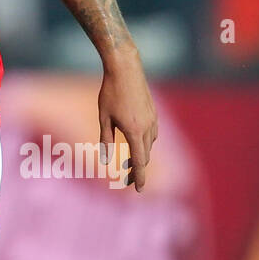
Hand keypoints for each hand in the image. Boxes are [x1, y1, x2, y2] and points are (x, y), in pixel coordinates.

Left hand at [98, 49, 157, 192]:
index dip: (140, 177)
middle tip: (127, 181)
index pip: (139, 161)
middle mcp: (147, 127)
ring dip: (141, 156)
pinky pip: (152, 134)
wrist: (126, 68)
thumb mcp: (104, 117)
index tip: (140, 191)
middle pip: (144, 156)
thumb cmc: (110, 92)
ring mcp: (153, 119)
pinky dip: (145, 143)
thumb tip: (106, 160)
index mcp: (134, 131)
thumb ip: (106, 139)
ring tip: (128, 165)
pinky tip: (136, 143)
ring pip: (149, 145)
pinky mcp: (154, 113)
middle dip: (137, 170)